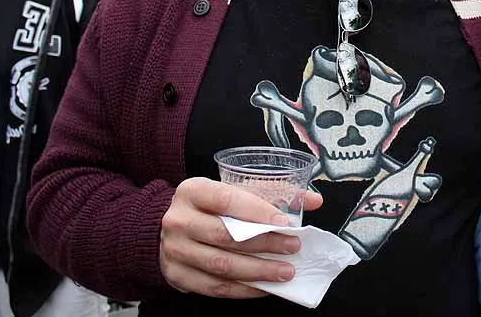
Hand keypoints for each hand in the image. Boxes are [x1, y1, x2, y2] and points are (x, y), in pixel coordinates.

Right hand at [159, 177, 322, 297]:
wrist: (167, 228)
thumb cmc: (207, 207)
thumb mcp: (232, 190)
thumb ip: (272, 193)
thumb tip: (313, 200)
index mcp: (192, 191)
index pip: (228, 200)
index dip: (258, 212)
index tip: (285, 222)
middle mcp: (179, 220)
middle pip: (226, 236)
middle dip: (264, 244)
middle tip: (292, 247)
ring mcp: (175, 250)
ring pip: (222, 265)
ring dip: (258, 271)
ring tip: (285, 271)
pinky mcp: (177, 275)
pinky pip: (215, 287)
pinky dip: (243, 289)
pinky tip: (264, 286)